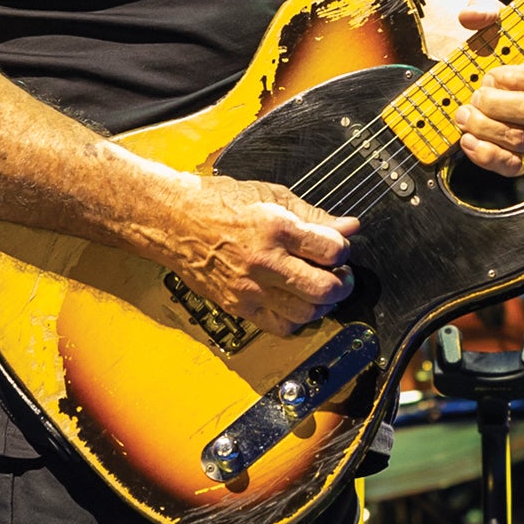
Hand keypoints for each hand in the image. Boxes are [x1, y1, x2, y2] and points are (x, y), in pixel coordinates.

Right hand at [153, 174, 356, 334]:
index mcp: (276, 228)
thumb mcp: (271, 196)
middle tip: (340, 275)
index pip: (332, 250)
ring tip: (318, 288)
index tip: (338, 248)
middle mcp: (264, 261)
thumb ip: (314, 215)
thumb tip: (349, 227)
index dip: (343, 250)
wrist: (174, 221)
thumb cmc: (218, 204)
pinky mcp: (238, 306)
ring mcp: (250, 287)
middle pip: (324, 288)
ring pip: (306, 313)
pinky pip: (280, 326)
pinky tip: (295, 302)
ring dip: (322, 304)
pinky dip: (296, 319)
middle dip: (342, 283)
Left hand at [440, 0, 523, 177]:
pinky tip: (468, 140)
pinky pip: (514, 166)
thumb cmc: (503, 52)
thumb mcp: (496, 25)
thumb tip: (473, 16)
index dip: (514, 78)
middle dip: (496, 104)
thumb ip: (484, 9)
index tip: (492, 73)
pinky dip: (487, 155)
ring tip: (464, 113)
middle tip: (476, 93)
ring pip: (521, 140)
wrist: (493, 80)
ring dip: (485, 127)